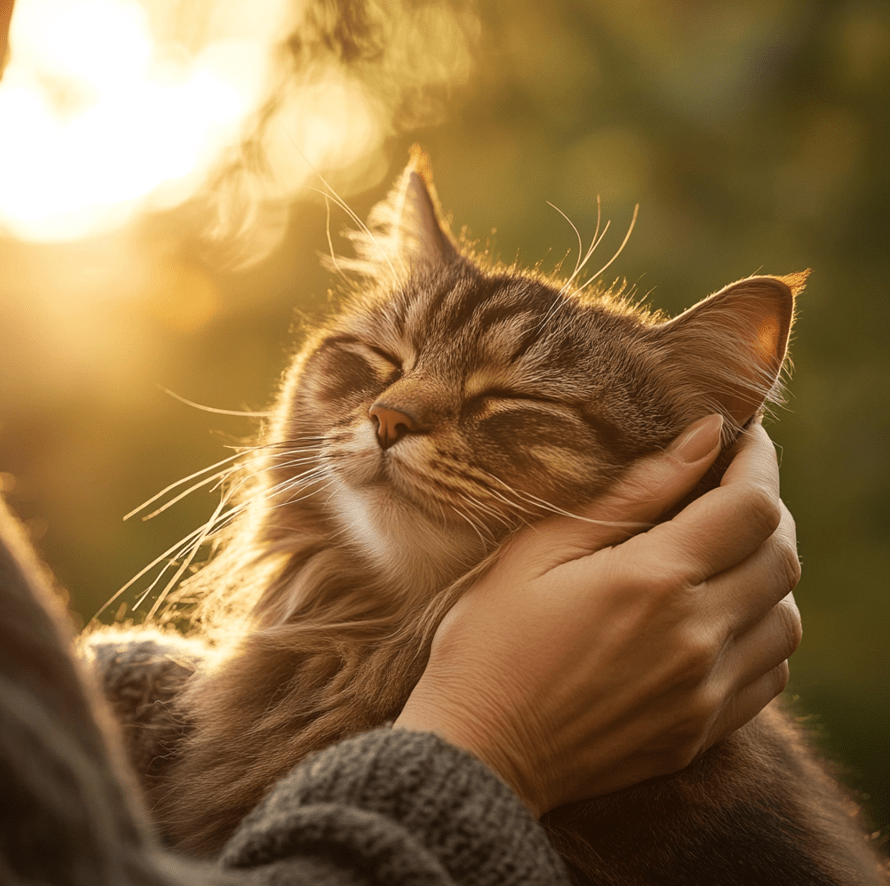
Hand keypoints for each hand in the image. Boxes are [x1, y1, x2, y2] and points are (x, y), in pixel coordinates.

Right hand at [394, 415, 801, 816]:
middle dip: (767, 511)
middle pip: (781, 558)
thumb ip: (631, 493)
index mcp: (653, 581)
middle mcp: (696, 639)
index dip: (757, 462)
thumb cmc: (490, 639)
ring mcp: (705, 695)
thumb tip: (702, 439)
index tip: (744, 439)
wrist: (477, 751)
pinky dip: (762, 634)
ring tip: (726, 554)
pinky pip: (770, 675)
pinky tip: (721, 618)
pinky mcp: (700, 734)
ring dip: (769, 574)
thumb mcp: (539, 550)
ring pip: (786, 619)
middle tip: (729, 490)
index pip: (750, 507)